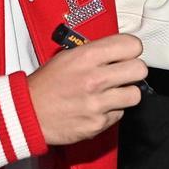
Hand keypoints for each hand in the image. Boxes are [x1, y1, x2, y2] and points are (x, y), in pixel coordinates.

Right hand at [27, 33, 147, 144]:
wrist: (28, 113)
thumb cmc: (46, 84)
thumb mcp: (68, 56)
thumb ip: (96, 51)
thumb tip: (119, 50)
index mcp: (87, 57)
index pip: (132, 45)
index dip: (132, 49)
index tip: (128, 54)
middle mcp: (94, 79)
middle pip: (140, 70)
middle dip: (134, 71)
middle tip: (125, 73)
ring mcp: (97, 103)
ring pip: (135, 94)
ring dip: (126, 93)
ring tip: (113, 92)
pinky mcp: (97, 124)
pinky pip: (119, 114)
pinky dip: (112, 111)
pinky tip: (98, 107)